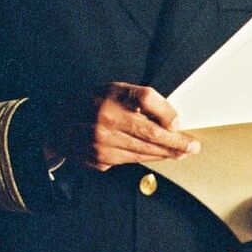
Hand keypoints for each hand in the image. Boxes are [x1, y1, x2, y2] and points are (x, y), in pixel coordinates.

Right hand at [46, 82, 198, 171]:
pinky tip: (159, 155)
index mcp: (110, 94)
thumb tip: (172, 122)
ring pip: (143, 150)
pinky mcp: (98, 158)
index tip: (179, 125)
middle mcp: (104, 117)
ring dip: (166, 153)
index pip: (146, 99)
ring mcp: (100, 141)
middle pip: (150, 133)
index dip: (166, 113)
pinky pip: (132, 160)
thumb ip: (142, 101)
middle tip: (192, 147)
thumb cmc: (93, 104)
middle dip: (175, 142)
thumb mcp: (115, 91)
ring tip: (181, 152)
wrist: (58, 124)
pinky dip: (149, 158)